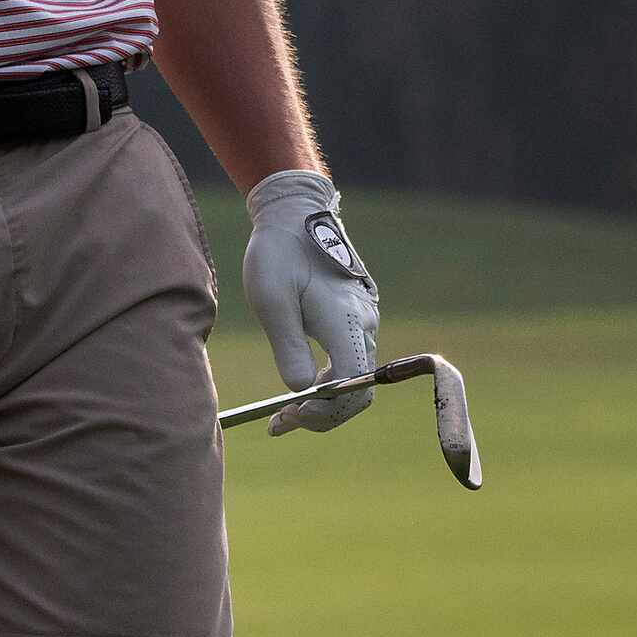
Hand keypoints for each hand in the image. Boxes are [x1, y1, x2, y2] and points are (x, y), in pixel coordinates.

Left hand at [241, 169, 380, 433]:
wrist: (294, 214)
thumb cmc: (279, 253)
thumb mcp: (272, 301)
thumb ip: (288, 346)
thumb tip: (299, 391)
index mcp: (346, 323)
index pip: (352, 388)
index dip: (325, 412)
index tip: (289, 416)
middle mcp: (364, 325)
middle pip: (358, 391)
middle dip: (323, 414)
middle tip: (280, 423)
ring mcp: (363, 320)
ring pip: (355, 378)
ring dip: (324, 400)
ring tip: (284, 412)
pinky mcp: (354, 317)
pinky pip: (351, 361)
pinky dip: (329, 382)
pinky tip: (300, 385)